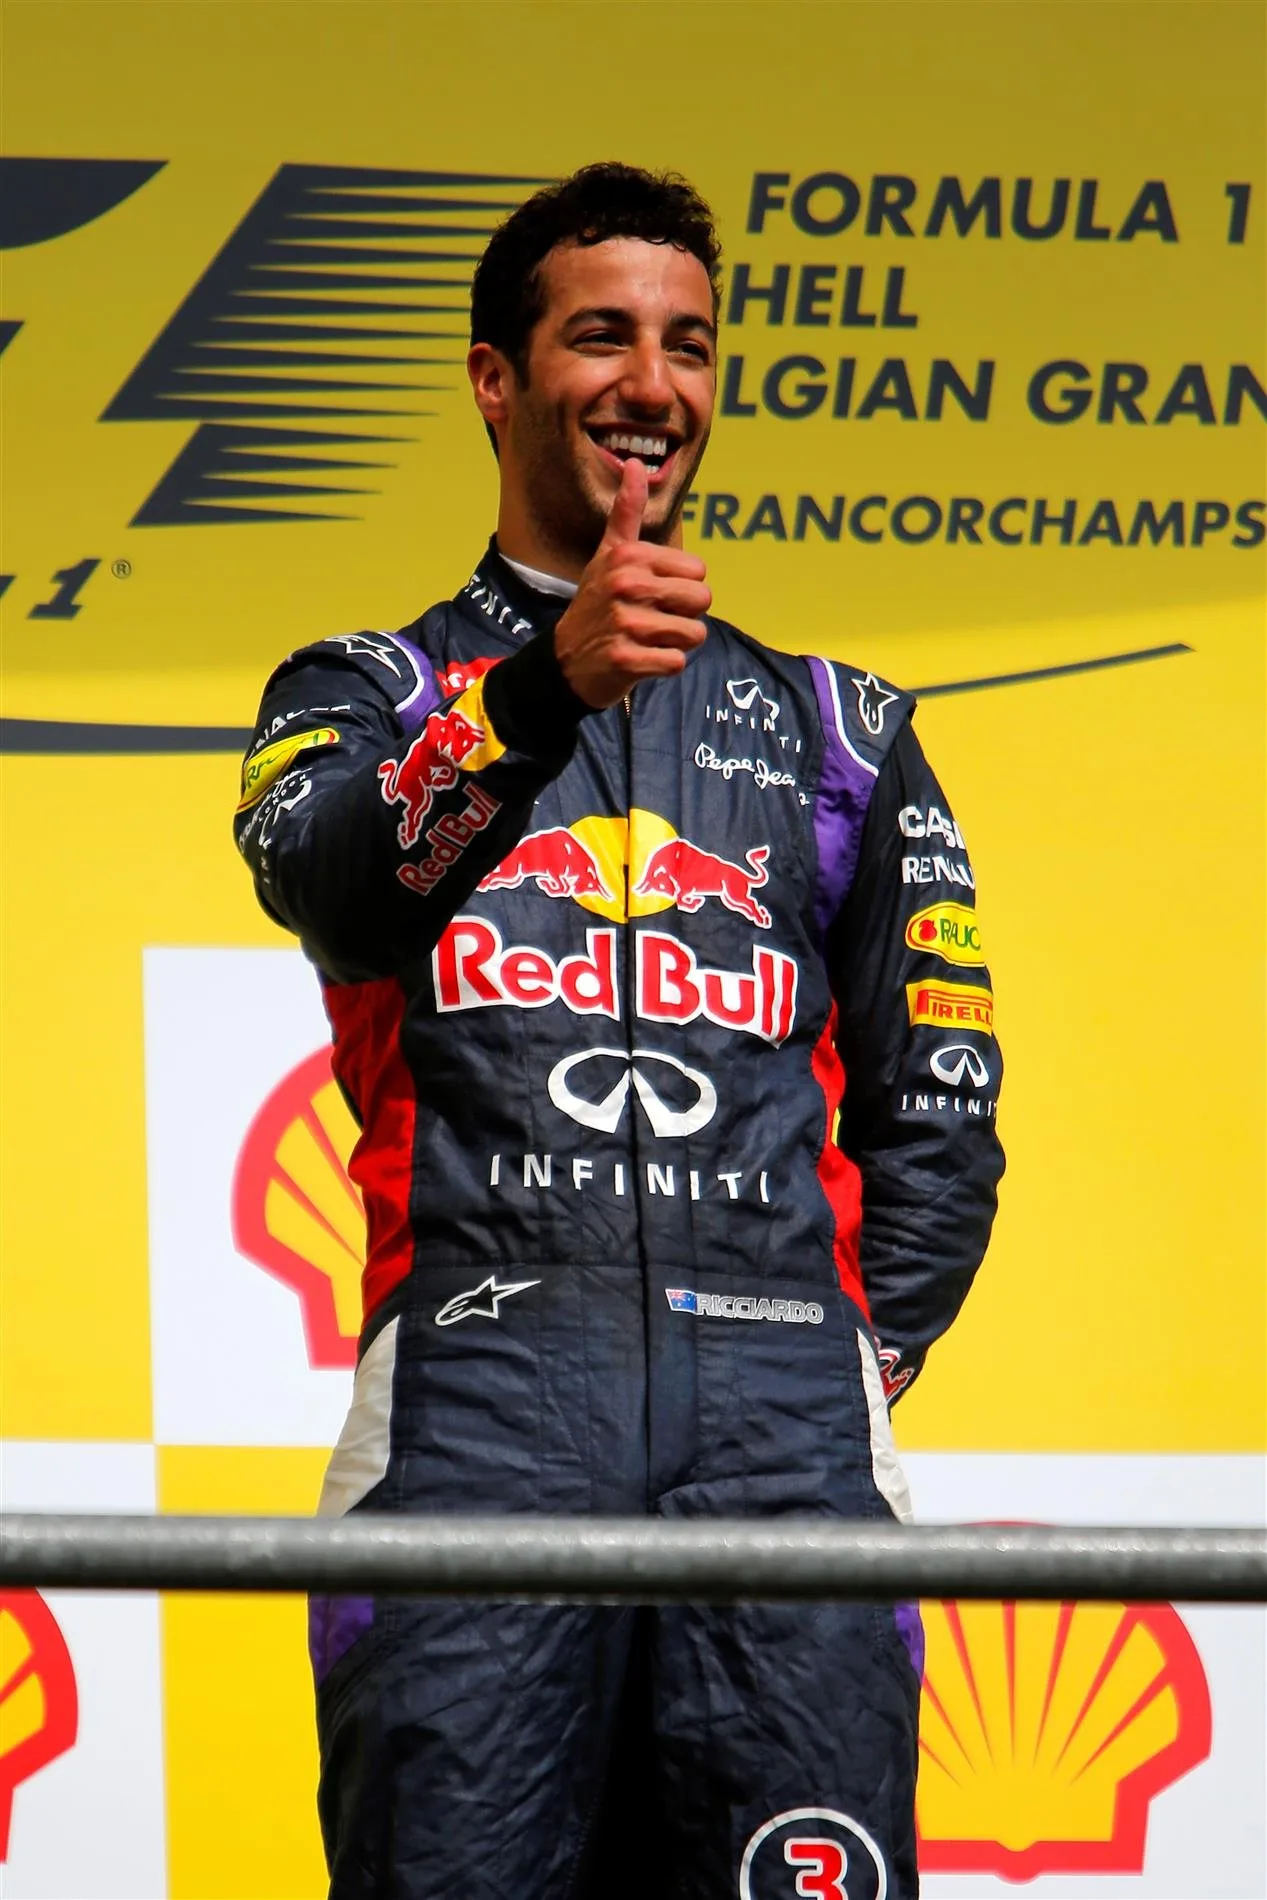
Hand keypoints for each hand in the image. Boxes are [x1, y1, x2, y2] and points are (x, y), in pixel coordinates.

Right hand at [554, 458, 710, 709]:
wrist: (565, 659)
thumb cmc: (597, 602)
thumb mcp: (608, 554)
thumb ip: (627, 511)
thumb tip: (636, 462)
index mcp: (629, 556)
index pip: (698, 571)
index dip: (683, 587)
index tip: (655, 594)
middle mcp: (626, 585)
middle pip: (702, 600)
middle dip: (686, 615)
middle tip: (655, 620)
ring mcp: (625, 623)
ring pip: (694, 634)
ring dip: (678, 643)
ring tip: (648, 640)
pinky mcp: (627, 659)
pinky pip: (676, 662)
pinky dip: (665, 666)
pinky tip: (643, 659)